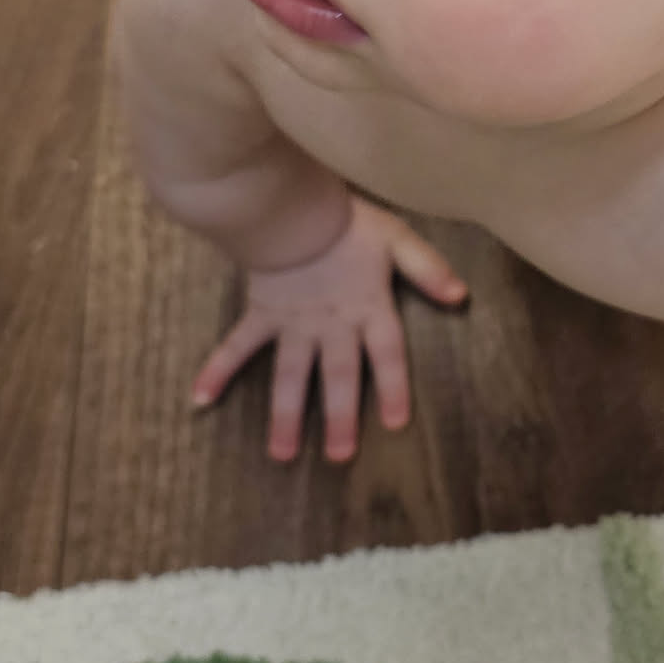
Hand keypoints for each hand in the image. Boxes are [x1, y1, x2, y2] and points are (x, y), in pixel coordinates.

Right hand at [190, 197, 467, 460]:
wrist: (293, 206)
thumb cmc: (349, 224)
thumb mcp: (398, 240)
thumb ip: (428, 270)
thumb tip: (462, 297)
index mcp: (368, 308)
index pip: (386, 353)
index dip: (393, 387)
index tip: (395, 424)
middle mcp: (331, 324)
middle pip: (339, 375)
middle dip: (340, 417)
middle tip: (339, 457)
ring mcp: (293, 324)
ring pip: (291, 375)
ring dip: (286, 415)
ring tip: (283, 454)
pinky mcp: (262, 315)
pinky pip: (237, 346)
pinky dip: (218, 370)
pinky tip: (201, 400)